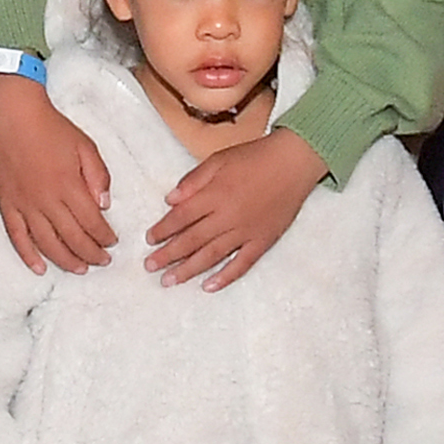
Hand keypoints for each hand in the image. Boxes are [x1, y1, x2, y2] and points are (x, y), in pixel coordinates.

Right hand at [0, 74, 113, 275]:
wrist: (15, 118)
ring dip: (66, 260)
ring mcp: (25, 205)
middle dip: (91, 254)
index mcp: (69, 185)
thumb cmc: (53, 129)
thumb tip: (104, 207)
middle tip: (102, 260)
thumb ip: (99, 176)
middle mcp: (47, 200)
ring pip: (47, 244)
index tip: (113, 242)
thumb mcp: (86, 146)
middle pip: (72, 238)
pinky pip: (17, 237)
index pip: (92, 222)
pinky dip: (28, 256)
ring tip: (80, 268)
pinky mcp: (7, 205)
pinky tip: (40, 268)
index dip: (105, 236)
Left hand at [146, 131, 328, 290]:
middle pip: (191, 240)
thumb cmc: (254, 157)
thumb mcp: (218, 159)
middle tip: (149, 267)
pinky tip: (208, 287)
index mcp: (214, 195)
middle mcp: (227, 216)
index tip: (149, 240)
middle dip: (168, 255)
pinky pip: (242, 264)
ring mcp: (246, 231)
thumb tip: (169, 200)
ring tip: (169, 281)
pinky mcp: (263, 241)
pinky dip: (225, 277)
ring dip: (188, 270)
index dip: (163, 229)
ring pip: (212, 256)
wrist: (294, 162)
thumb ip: (193, 180)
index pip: (181, 217)